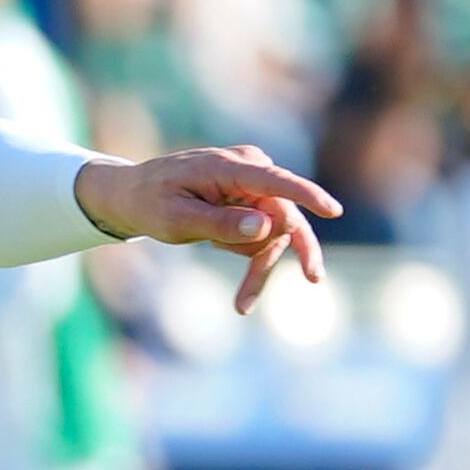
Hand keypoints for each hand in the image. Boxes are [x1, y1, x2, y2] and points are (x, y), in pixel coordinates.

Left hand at [74, 148, 340, 314]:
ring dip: (258, 266)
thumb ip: (219, 222)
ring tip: (240, 302)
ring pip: (278, 233)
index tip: (333, 211)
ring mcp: (256, 185)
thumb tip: (264, 225)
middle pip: (283, 219)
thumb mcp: (177, 220)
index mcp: (231, 167)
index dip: (307, 196)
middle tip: (267, 298)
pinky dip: (256, 261)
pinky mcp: (256, 200)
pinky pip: (268, 235)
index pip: (276, 181)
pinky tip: (239, 290)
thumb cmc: (152, 203)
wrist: (136, 195)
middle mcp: (253, 169)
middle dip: (267, 259)